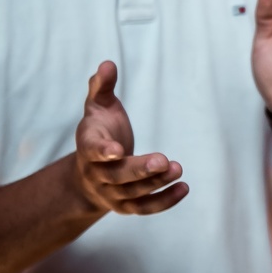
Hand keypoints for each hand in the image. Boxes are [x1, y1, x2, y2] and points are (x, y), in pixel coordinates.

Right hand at [73, 61, 187, 214]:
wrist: (88, 172)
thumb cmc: (99, 130)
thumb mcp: (97, 106)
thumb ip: (101, 86)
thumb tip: (107, 64)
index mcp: (88, 146)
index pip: (92, 151)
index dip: (103, 151)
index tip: (118, 149)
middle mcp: (96, 173)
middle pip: (117, 176)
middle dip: (140, 170)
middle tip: (164, 160)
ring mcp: (110, 193)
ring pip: (133, 193)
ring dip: (156, 183)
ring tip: (178, 169)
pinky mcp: (125, 206)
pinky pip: (144, 208)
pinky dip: (164, 201)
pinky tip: (184, 188)